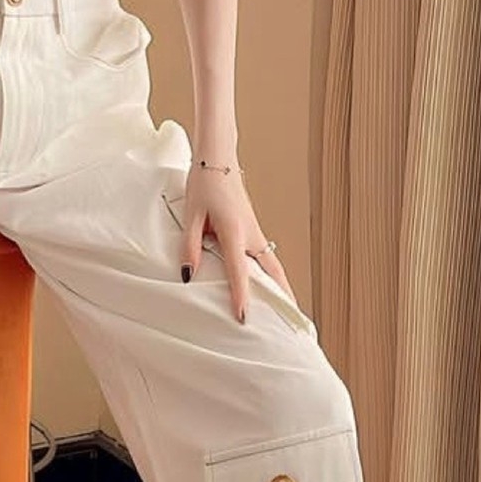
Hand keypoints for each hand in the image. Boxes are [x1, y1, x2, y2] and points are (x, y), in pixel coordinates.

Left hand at [179, 166, 298, 322]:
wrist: (218, 159)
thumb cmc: (204, 184)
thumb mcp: (191, 215)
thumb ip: (190, 246)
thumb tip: (188, 274)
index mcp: (234, 230)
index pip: (239, 270)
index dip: (241, 296)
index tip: (243, 317)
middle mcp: (251, 234)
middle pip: (272, 273)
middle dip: (282, 298)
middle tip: (292, 322)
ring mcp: (256, 232)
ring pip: (274, 266)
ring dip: (282, 288)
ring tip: (289, 311)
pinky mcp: (254, 230)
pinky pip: (267, 258)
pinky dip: (274, 276)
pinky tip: (272, 287)